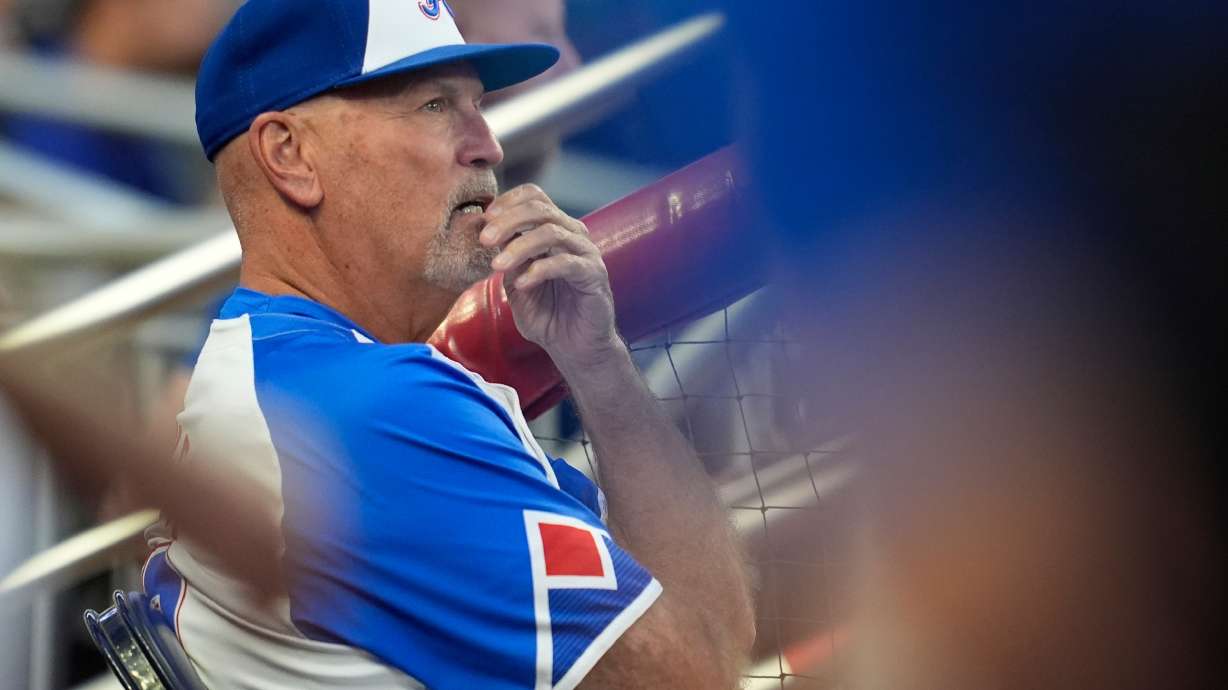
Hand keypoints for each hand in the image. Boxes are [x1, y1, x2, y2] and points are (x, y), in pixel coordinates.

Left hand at [479, 184, 620, 367]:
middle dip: (508, 220)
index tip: (484, 218)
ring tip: (497, 266)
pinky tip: (522, 284)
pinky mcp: (594, 275)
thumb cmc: (547, 315)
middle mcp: (573, 235)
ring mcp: (586, 253)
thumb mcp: (516, 282)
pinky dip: (539, 270)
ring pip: (551, 232)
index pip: (535, 197)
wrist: (574, 349)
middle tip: (484, 239)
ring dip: (519, 247)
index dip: (508, 201)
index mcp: (555, 230)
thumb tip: (486, 234)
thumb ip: (506, 258)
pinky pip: (565, 263)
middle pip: (541, 209)